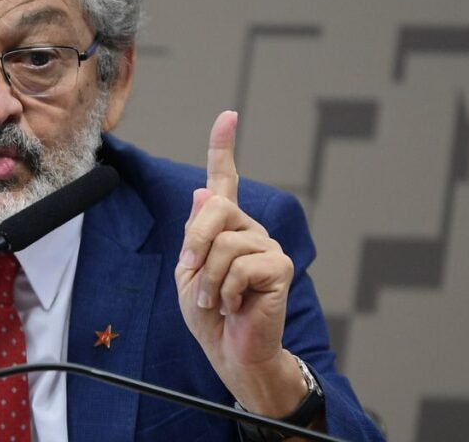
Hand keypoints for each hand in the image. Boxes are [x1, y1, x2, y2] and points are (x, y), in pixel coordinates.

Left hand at [174, 111, 304, 416]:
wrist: (231, 352)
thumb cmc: (210, 315)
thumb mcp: (188, 272)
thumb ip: (195, 235)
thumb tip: (202, 193)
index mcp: (226, 227)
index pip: (225, 180)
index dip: (223, 147)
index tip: (228, 116)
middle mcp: (250, 229)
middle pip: (214, 209)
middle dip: (195, 244)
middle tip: (194, 277)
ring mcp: (268, 246)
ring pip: (223, 244)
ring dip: (208, 280)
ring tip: (216, 300)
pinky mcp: (280, 267)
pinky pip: (240, 266)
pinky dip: (225, 291)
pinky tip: (234, 305)